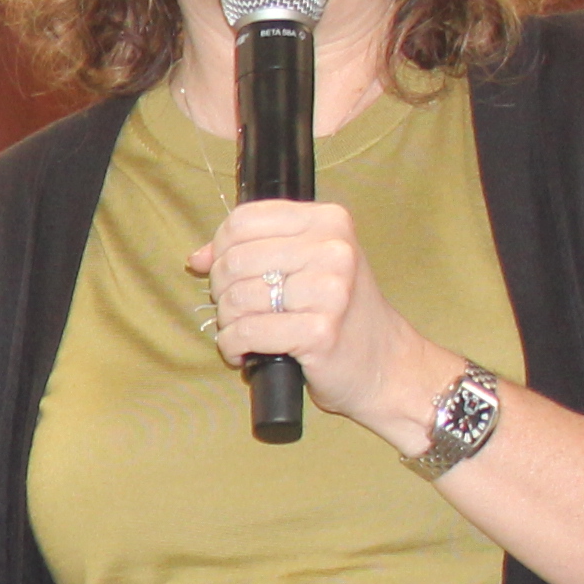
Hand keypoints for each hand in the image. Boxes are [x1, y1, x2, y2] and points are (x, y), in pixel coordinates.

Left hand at [190, 197, 443, 444]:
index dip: (221, 249)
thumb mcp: (305, 266)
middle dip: (222, 291)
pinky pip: (246, 333)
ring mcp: (330, 290)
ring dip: (229, 323)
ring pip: (236, 299)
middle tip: (238, 310)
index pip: (243, 220)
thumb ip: (253, 251)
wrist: (385, 363)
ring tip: (246, 331)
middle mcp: (334, 249)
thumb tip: (198, 258)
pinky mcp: (319, 331)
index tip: (227, 272)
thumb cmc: (337, 312)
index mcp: (329, 221)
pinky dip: (233, 347)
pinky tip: (245, 353)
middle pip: (234, 260)